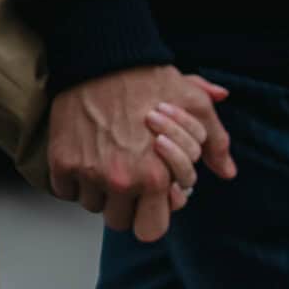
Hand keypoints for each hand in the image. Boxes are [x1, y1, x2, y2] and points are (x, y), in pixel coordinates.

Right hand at [48, 65, 235, 241]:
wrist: (102, 58)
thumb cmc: (149, 80)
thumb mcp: (195, 106)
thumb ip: (215, 143)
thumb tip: (227, 171)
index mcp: (155, 177)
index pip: (151, 229)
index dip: (152, 213)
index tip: (149, 196)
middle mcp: (121, 181)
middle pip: (119, 222)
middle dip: (125, 205)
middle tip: (127, 179)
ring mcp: (88, 173)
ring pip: (92, 206)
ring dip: (99, 191)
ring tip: (106, 160)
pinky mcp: (61, 162)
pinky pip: (65, 191)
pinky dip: (72, 180)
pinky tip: (84, 157)